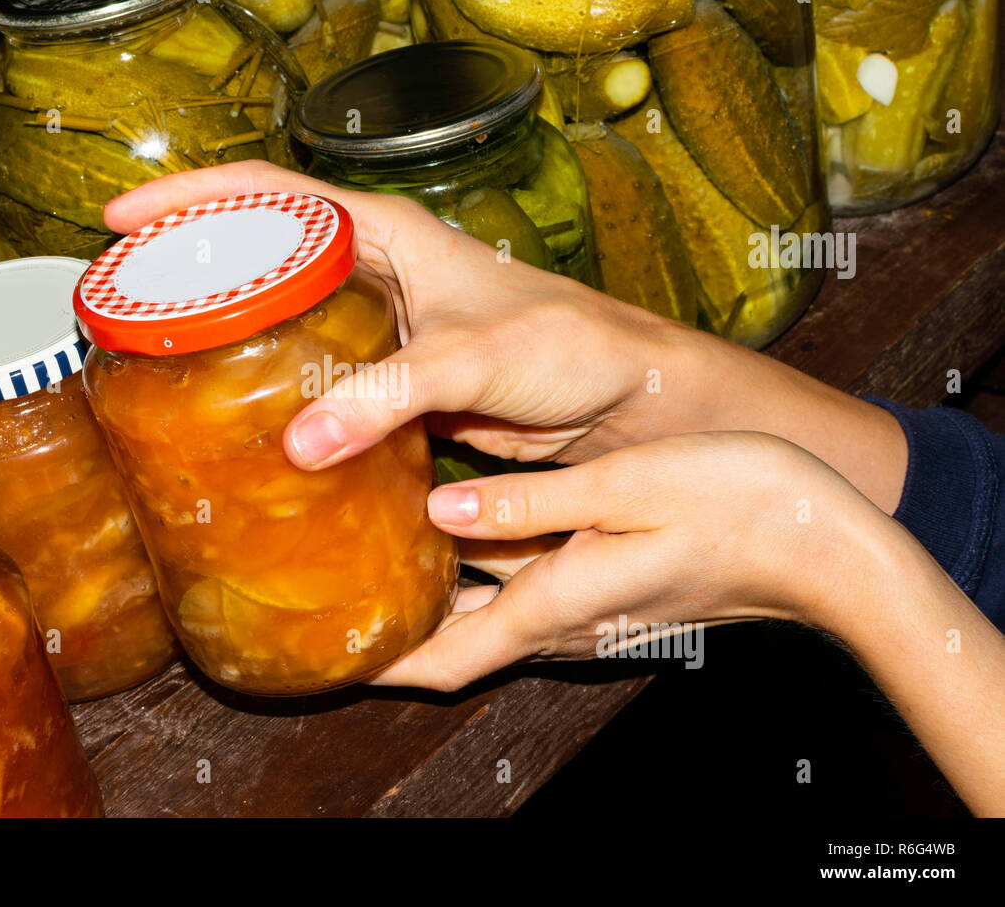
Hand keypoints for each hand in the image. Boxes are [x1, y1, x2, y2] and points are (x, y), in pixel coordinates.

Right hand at [105, 159, 689, 468]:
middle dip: (190, 269)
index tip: (122, 219)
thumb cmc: (572, 347)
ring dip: (223, 335)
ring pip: (279, 317)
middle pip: (260, 252)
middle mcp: (375, 272)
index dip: (191, 198)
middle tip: (122, 304)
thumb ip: (394, 392)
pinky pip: (309, 376)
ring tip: (154, 363)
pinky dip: (268, 391)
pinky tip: (233, 420)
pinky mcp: (386, 383)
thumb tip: (300, 440)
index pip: (271, 192)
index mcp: (388, 234)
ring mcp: (377, 329)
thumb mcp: (479, 357)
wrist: (620, 401)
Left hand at [372, 431, 897, 690]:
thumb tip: (441, 511)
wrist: (826, 547)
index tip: (327, 651)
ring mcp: (590, 611)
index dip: (381, 662)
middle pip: (456, 643)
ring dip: (433, 598)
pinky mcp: (610, 591)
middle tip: (335, 588)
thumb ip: (528, 507)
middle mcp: (565, 622)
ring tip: (376, 551)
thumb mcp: (625, 489)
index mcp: (558, 604)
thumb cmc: (738, 506)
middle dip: (395, 627)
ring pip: (487, 616)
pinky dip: (480, 574)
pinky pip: (524, 592)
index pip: (444, 658)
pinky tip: (458, 526)